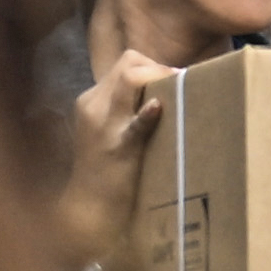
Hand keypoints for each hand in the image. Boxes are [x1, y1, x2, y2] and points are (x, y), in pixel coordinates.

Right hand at [56, 45, 177, 262]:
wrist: (89, 209)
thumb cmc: (107, 171)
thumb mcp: (110, 132)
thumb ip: (127, 109)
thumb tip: (163, 93)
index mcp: (91, 100)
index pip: (125, 61)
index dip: (152, 65)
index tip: (174, 80)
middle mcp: (93, 105)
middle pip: (129, 63)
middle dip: (159, 68)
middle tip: (181, 84)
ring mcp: (103, 125)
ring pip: (130, 80)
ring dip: (159, 79)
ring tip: (181, 90)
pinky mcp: (117, 148)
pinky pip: (133, 124)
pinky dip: (146, 114)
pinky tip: (158, 108)